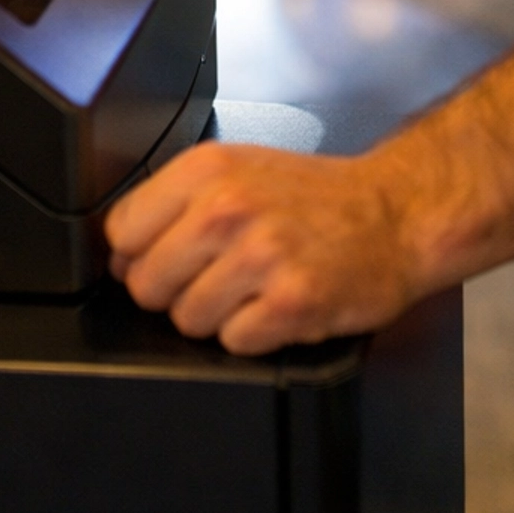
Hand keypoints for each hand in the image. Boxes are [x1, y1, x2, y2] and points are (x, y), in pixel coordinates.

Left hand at [105, 140, 421, 354]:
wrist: (393, 213)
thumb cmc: (315, 196)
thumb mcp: (238, 170)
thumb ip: (176, 203)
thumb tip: (120, 255)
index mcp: (208, 169)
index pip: (122, 232)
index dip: (139, 254)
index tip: (165, 256)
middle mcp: (228, 207)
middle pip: (147, 283)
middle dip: (175, 290)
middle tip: (216, 276)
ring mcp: (260, 256)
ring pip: (187, 319)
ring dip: (217, 315)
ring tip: (252, 288)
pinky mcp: (292, 302)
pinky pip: (233, 343)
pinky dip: (253, 334)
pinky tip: (276, 305)